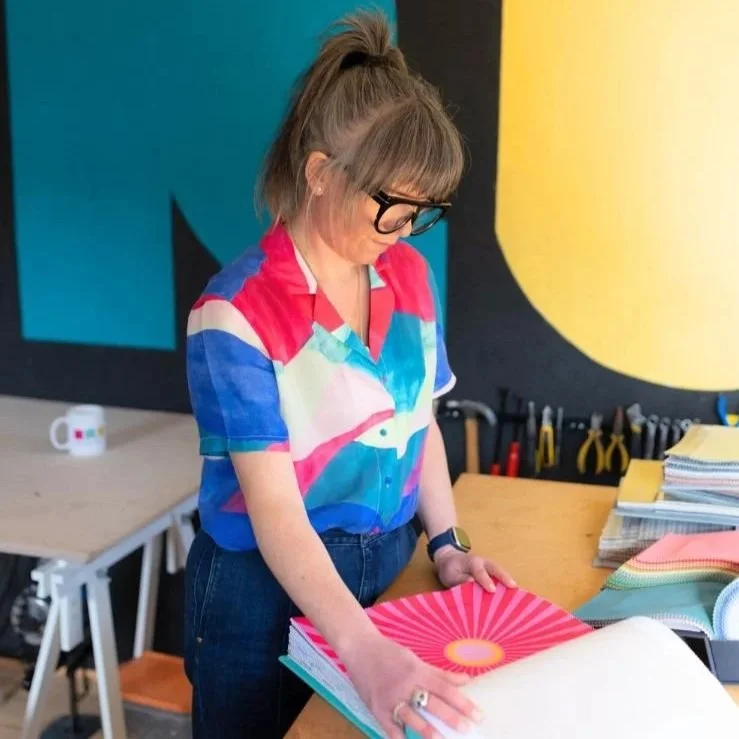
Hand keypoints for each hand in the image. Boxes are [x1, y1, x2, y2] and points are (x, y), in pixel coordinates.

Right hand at [341, 631, 481, 738]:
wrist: (359, 648)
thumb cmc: (389, 653)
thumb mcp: (415, 659)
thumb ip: (440, 673)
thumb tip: (466, 679)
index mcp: (418, 670)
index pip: (445, 688)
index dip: (463, 702)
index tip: (479, 715)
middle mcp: (406, 684)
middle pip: (432, 703)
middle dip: (452, 718)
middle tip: (468, 729)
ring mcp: (390, 698)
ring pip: (412, 717)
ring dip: (428, 731)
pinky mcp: (377, 709)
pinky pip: (390, 728)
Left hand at [434, 549, 516, 591]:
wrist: (450, 559)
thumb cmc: (450, 569)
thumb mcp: (450, 575)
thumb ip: (459, 579)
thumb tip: (471, 583)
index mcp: (471, 562)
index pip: (479, 570)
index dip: (486, 580)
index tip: (492, 590)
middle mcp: (483, 562)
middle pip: (495, 567)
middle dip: (504, 577)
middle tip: (514, 587)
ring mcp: (489, 566)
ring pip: (500, 571)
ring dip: (508, 580)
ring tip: (517, 593)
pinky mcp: (491, 572)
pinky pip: (500, 576)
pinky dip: (506, 584)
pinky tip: (512, 595)